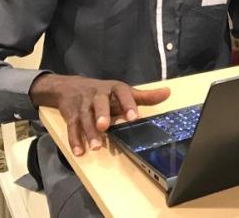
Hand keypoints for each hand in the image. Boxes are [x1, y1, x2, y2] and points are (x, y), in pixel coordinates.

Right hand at [29, 73, 169, 155]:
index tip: (134, 117)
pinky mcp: (70, 114)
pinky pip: (71, 127)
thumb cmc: (104, 93)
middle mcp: (97, 94)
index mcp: (114, 88)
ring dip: (89, 132)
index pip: (122, 93)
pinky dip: (74, 139)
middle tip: (104, 126)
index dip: (128, 104)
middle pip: (99, 103)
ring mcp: (82, 104)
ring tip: (96, 146)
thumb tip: (168, 93)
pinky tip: (79, 151)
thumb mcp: (124, 92)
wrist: (70, 87)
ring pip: (85, 117)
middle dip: (101, 114)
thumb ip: (145, 96)